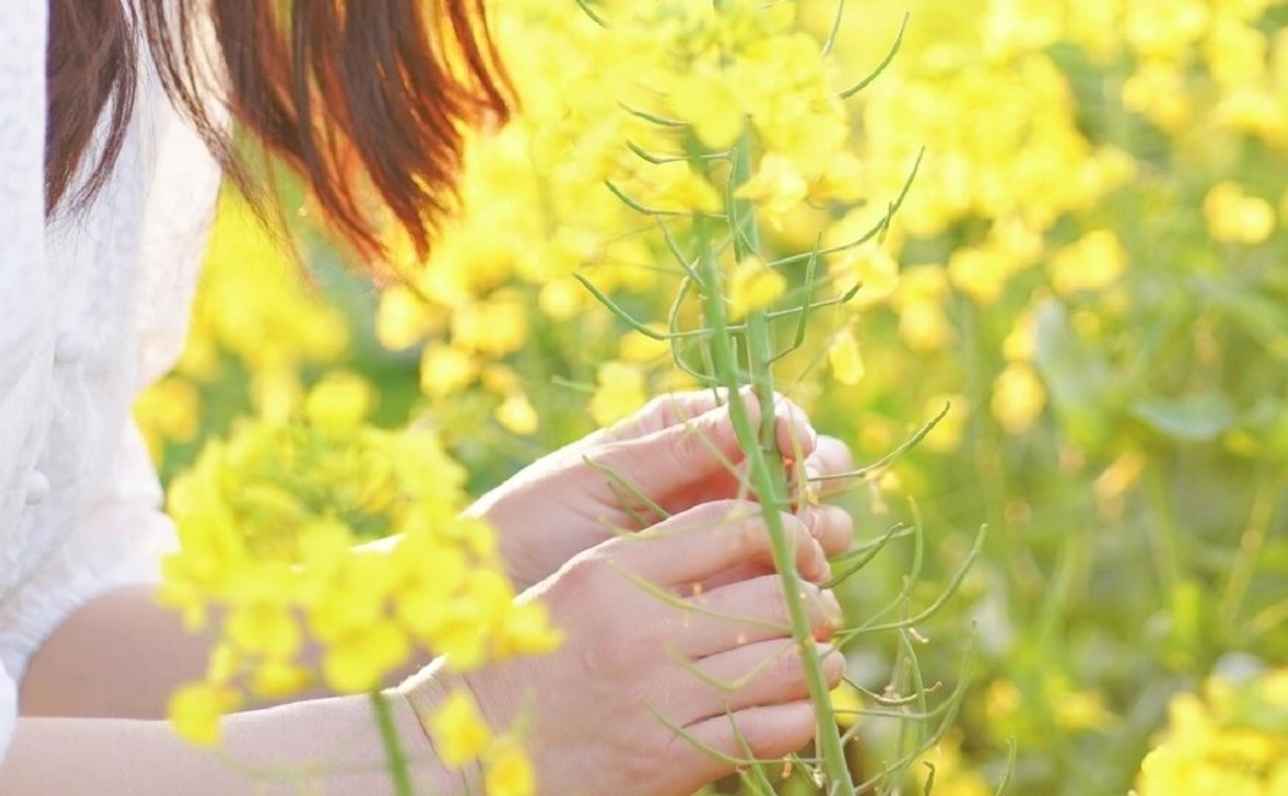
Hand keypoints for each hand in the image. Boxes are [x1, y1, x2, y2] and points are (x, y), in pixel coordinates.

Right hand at [430, 498, 850, 795]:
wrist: (464, 754)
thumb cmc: (523, 660)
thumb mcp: (575, 586)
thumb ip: (650, 560)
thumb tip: (741, 539)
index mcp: (617, 571)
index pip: (732, 526)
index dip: (786, 530)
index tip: (803, 542)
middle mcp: (643, 629)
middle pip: (772, 594)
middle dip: (813, 596)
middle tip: (823, 603)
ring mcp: (659, 697)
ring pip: (782, 662)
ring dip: (817, 656)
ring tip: (823, 654)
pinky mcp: (669, 760)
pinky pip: (766, 730)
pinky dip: (801, 715)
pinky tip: (803, 707)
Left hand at [469, 389, 857, 592]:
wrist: (488, 603)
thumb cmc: (530, 523)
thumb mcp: (599, 478)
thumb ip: (676, 449)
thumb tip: (758, 404)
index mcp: (679, 432)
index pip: (759, 415)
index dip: (790, 427)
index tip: (798, 443)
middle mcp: (707, 478)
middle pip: (792, 468)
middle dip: (817, 481)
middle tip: (815, 504)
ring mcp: (716, 537)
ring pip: (795, 525)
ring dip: (817, 532)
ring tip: (816, 550)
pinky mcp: (715, 593)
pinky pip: (772, 581)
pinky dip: (797, 583)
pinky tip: (801, 593)